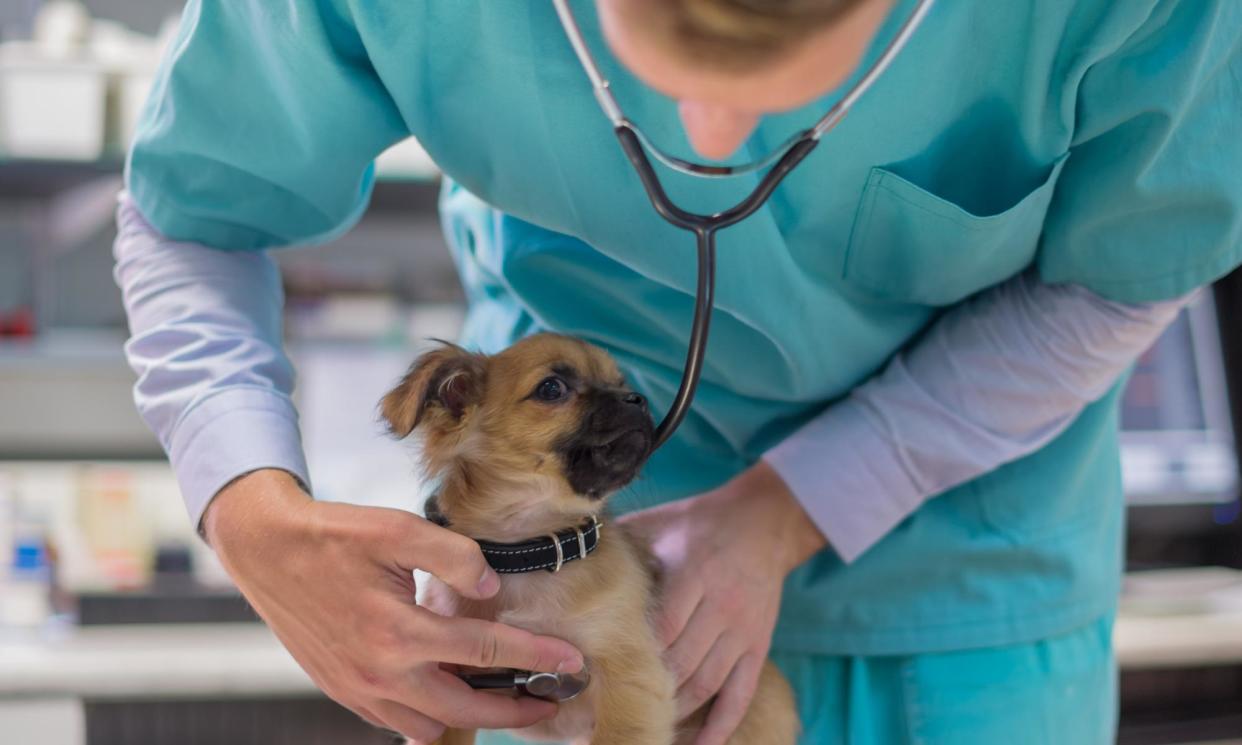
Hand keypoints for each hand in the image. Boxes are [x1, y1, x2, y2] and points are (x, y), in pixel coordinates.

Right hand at [203, 469, 583, 743]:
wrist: (265, 550)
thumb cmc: (333, 535)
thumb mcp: (398, 528)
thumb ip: (454, 556)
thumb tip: (491, 585)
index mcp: (400, 631)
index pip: (488, 650)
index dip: (536, 657)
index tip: (571, 662)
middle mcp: (381, 670)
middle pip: (467, 706)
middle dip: (514, 710)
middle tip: (547, 701)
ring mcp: (359, 687)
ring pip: (429, 724)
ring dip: (468, 715)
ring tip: (498, 695)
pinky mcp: (342, 690)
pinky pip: (394, 722)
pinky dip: (425, 716)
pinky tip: (443, 691)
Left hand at [620, 462, 822, 744]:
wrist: (765, 521)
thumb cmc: (700, 522)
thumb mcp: (661, 523)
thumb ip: (624, 541)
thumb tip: (572, 547)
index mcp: (695, 574)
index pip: (662, 629)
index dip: (634, 657)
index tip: (601, 678)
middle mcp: (722, 606)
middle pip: (682, 663)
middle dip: (649, 691)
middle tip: (614, 710)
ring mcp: (742, 631)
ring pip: (706, 684)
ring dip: (676, 711)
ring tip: (647, 727)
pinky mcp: (758, 646)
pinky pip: (740, 694)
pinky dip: (721, 726)